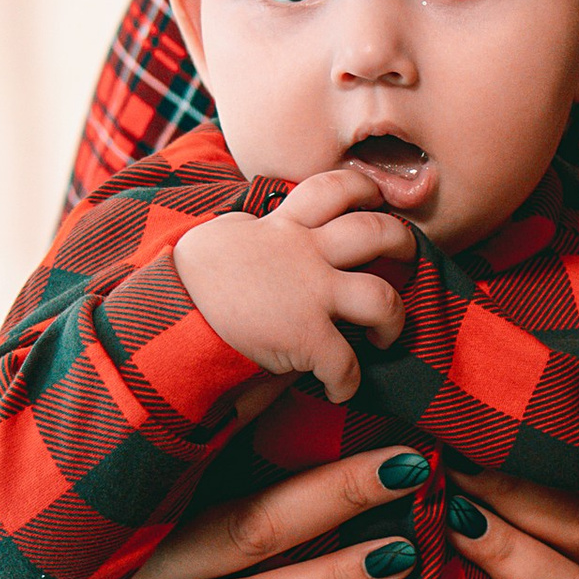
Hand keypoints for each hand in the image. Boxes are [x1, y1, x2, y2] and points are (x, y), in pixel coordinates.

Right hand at [0, 446, 445, 578]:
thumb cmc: (74, 559)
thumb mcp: (103, 503)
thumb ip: (174, 460)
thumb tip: (272, 379)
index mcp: (126, 512)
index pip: (232, 473)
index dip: (314, 458)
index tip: (393, 438)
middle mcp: (122, 571)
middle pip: (243, 530)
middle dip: (333, 500)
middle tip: (413, 470)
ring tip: (396, 558)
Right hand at [173, 167, 417, 400]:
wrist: (172, 313)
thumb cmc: (190, 278)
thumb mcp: (222, 237)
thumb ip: (252, 230)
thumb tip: (256, 226)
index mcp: (284, 227)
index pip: (331, 188)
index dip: (362, 188)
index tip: (375, 198)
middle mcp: (305, 254)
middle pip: (374, 232)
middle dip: (402, 243)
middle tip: (406, 256)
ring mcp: (311, 295)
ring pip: (381, 297)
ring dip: (395, 318)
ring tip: (388, 333)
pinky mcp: (307, 337)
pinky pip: (347, 363)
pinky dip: (347, 382)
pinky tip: (338, 390)